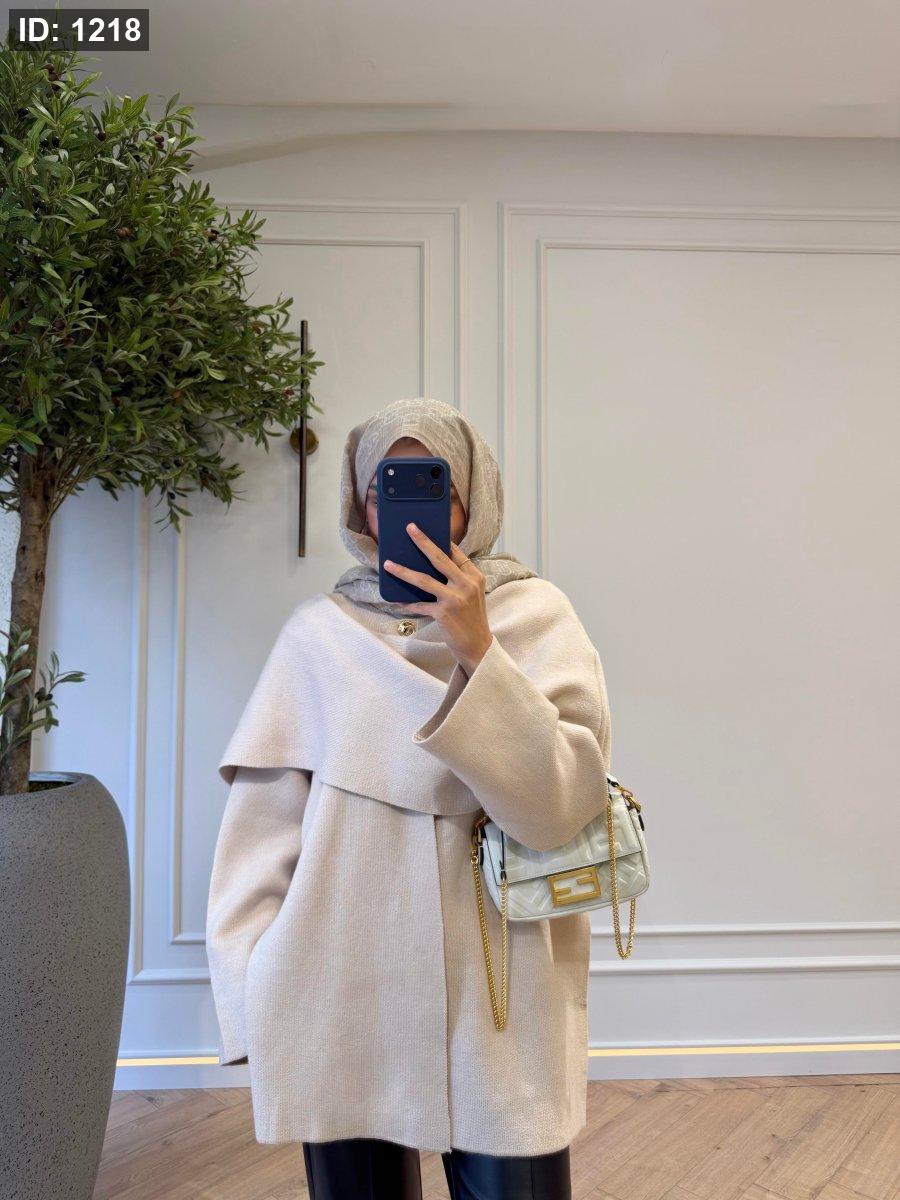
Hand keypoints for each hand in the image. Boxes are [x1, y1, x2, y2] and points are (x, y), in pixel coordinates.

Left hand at [384, 523, 492, 673]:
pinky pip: (419, 605)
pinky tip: (397, 601)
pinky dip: (407, 603)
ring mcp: (455, 599)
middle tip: (409, 528)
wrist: (478, 645)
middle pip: (440, 558)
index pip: (456, 553)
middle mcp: (466, 585)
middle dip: (423, 542)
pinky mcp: (443, 613)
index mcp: (475, 577)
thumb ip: (458, 578)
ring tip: (388, 564)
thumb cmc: (472, 617)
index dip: (441, 540)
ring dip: (403, 571)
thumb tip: (432, 563)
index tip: (426, 530)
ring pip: (424, 580)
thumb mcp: (472, 593)